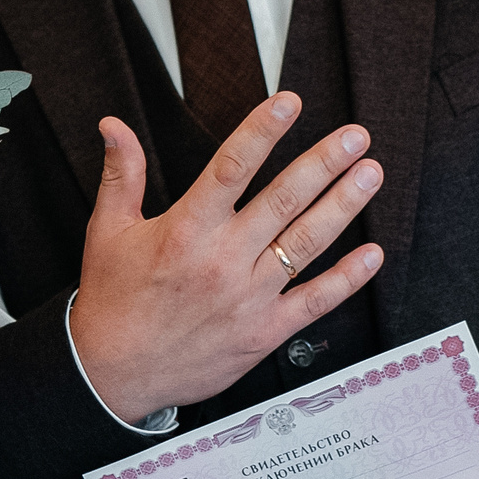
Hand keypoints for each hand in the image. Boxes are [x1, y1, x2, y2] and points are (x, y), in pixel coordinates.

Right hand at [71, 93, 384, 423]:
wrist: (113, 375)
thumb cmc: (114, 303)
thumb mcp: (108, 231)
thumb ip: (122, 175)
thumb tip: (114, 128)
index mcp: (185, 231)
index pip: (231, 167)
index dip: (263, 131)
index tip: (289, 103)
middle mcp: (221, 260)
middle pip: (283, 200)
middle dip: (324, 163)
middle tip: (354, 137)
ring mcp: (247, 298)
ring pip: (306, 243)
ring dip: (343, 206)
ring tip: (369, 175)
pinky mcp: (263, 332)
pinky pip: (314, 301)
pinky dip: (347, 278)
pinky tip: (371, 255)